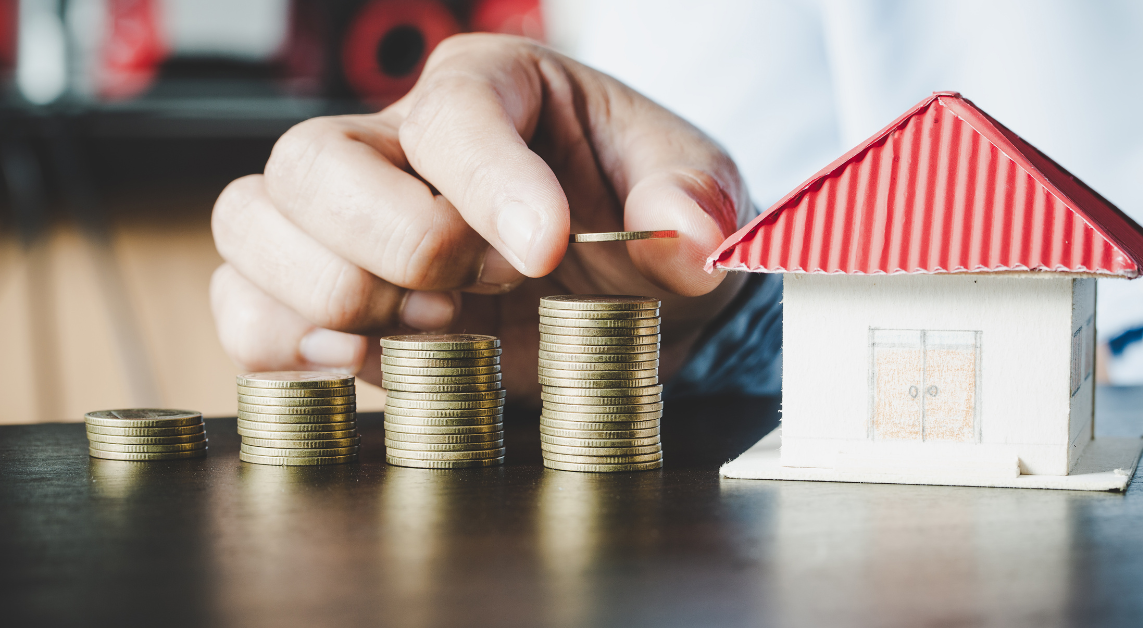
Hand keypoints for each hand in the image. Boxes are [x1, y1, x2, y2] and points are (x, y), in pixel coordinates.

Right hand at [210, 34, 752, 401]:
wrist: (624, 304)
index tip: (545, 251)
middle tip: (484, 290)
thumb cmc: (648, 231)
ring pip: (253, 224)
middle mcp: (401, 143)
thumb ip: (699, 209)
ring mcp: (348, 218)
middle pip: (312, 161)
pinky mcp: (322, 295)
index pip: (453, 113)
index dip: (489, 186)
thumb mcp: (699, 205)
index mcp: (497, 89)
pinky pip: (245, 310)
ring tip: (435, 327)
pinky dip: (292, 347)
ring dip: (336, 296)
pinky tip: (374, 358)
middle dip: (399, 245)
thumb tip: (688, 232)